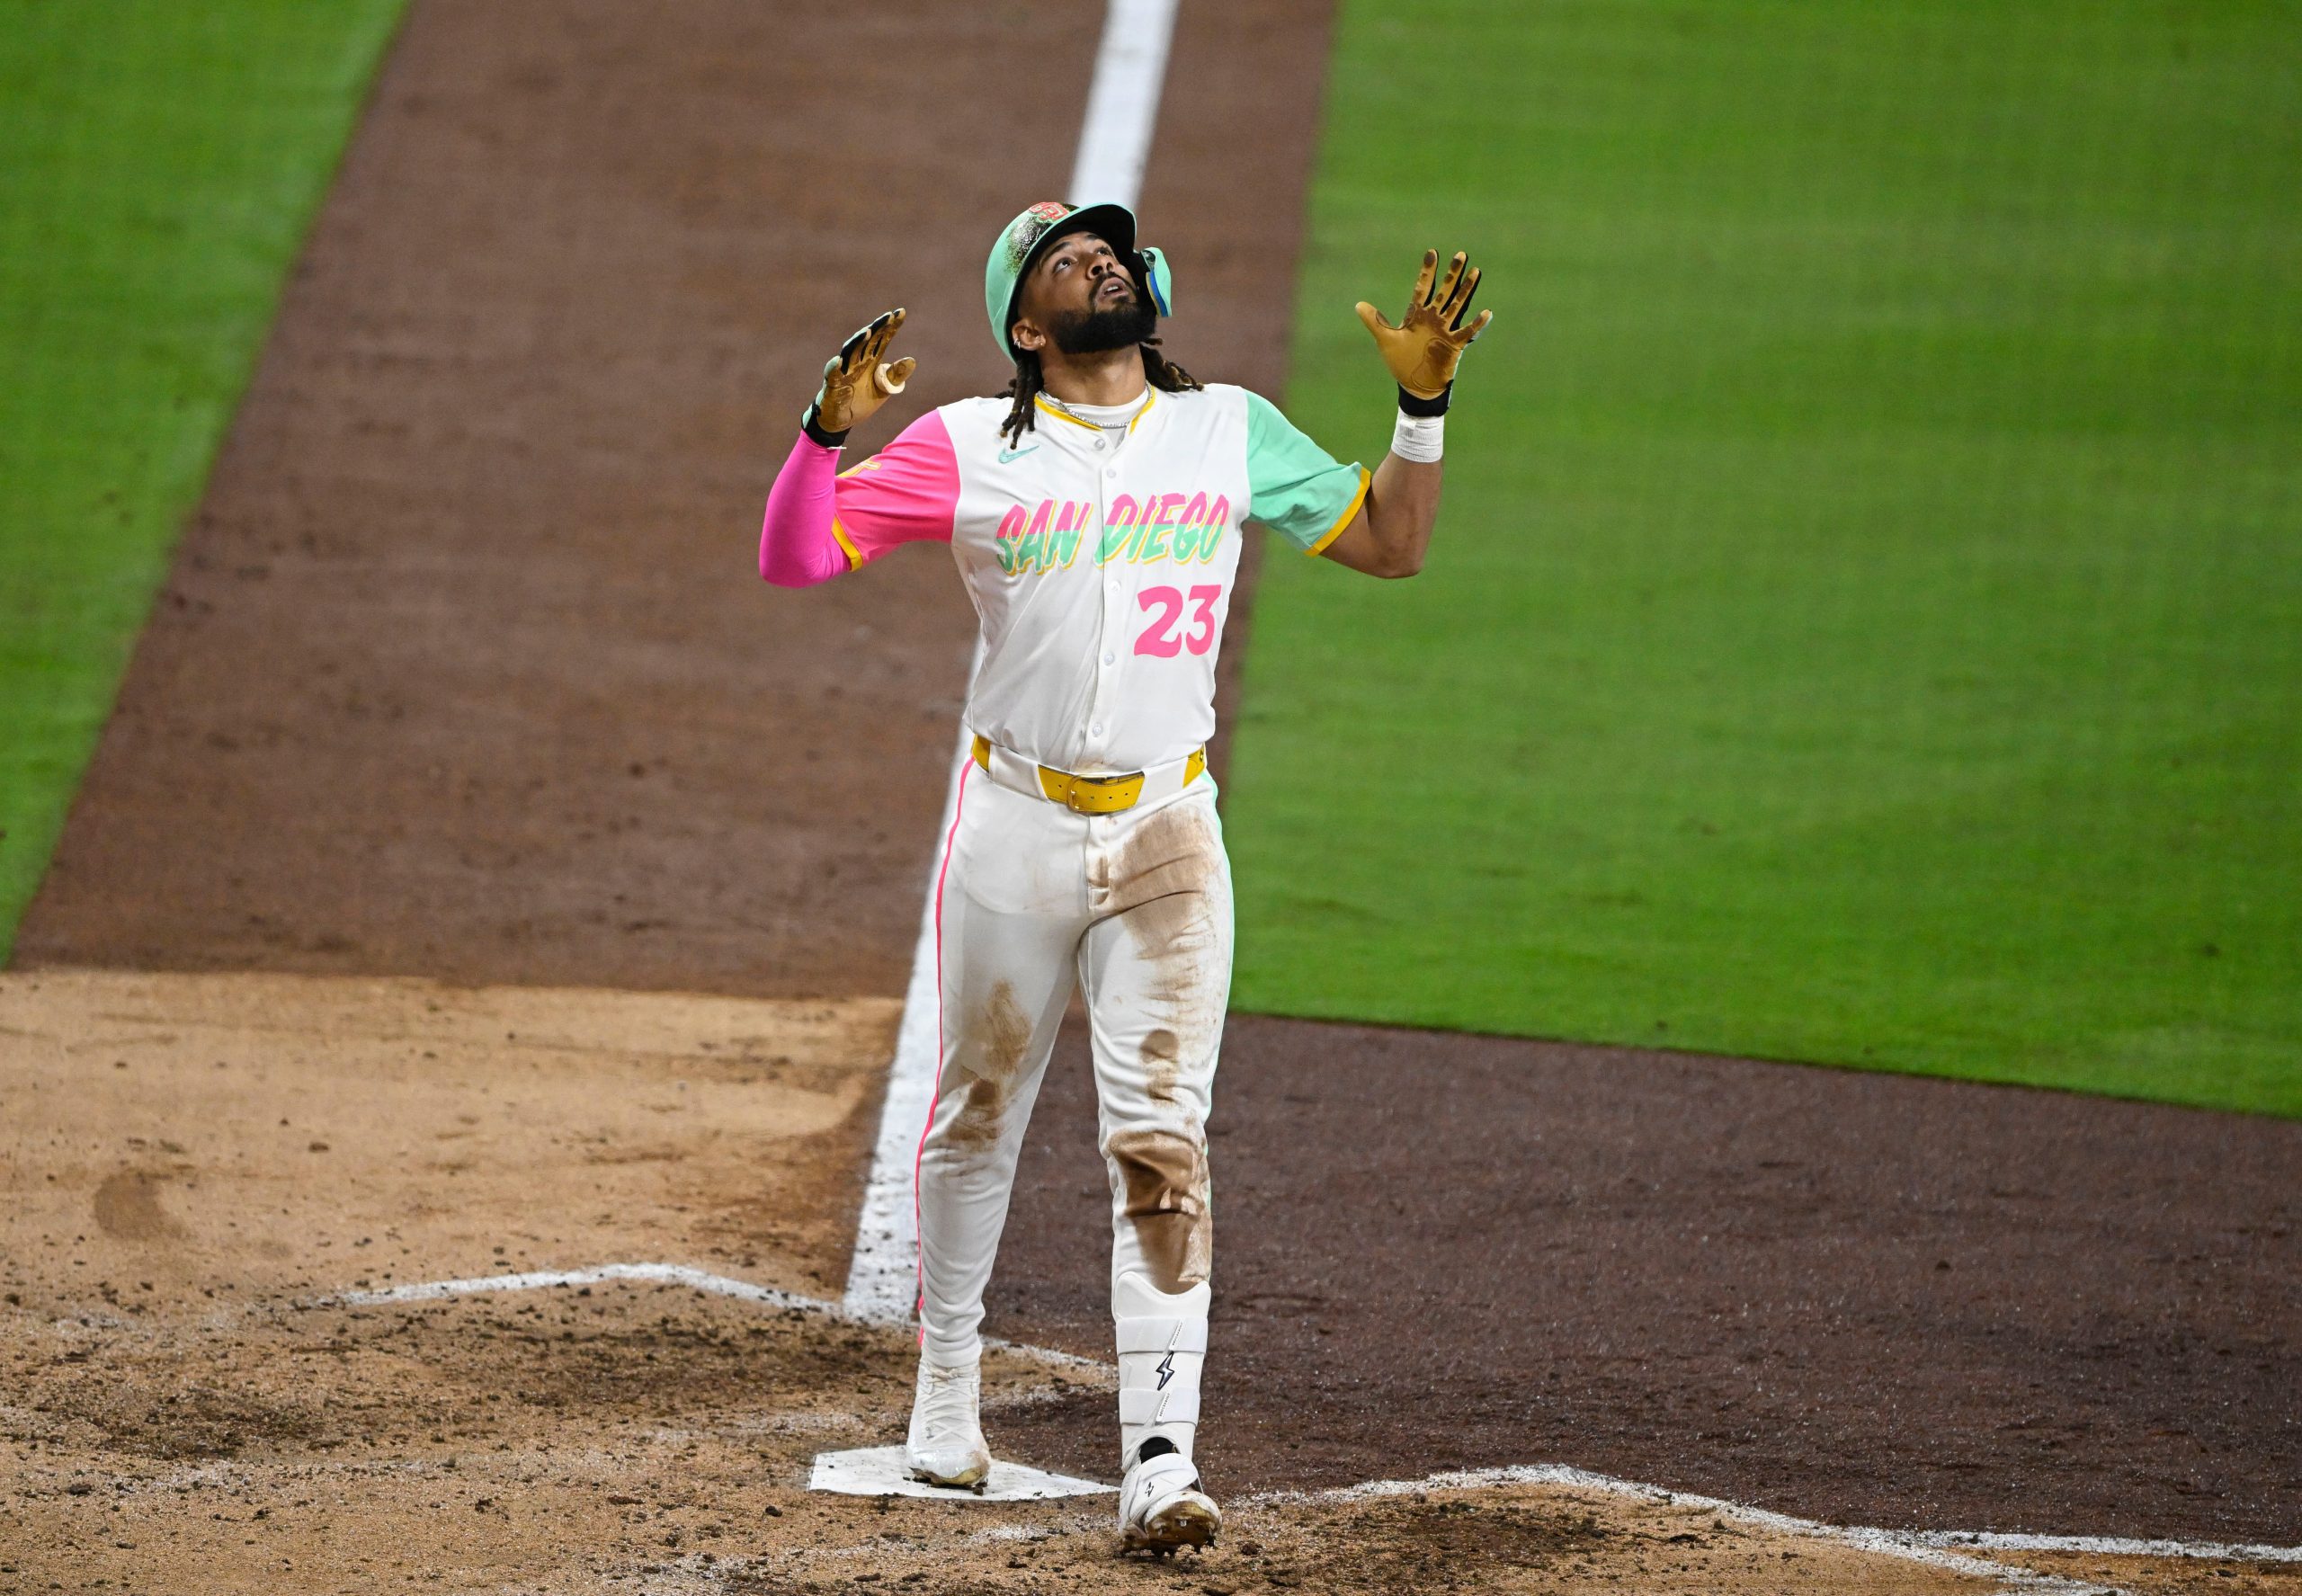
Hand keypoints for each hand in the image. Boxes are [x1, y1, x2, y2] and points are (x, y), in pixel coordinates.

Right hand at [809, 308, 916, 434]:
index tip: (901, 312)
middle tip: (888, 316)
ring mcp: (844, 370)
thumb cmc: (863, 400)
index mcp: (871, 360)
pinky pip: (833, 375)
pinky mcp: (833, 384)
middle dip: (877, 327)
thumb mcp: (884, 388)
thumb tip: (912, 360)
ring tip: (867, 332)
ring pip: (849, 352)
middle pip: (867, 340)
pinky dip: (835, 368)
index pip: (882, 338)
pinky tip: (840, 362)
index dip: (891, 326)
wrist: (844, 419)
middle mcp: (857, 361)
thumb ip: (896, 374)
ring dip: (857, 342)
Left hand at [1354, 251, 1490, 399]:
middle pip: (1444, 291)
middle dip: (1452, 274)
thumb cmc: (1400, 361)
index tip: (1432, 253)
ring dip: (1466, 290)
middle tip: (1460, 254)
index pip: (1423, 288)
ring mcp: (1444, 329)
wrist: (1414, 384)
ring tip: (1475, 272)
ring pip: (1457, 305)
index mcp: (1417, 315)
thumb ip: (1375, 321)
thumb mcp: (1385, 340)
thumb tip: (1358, 305)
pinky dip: (1476, 323)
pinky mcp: (1453, 344)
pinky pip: (1467, 331)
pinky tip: (1486, 312)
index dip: (1427, 272)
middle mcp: (1433, 318)